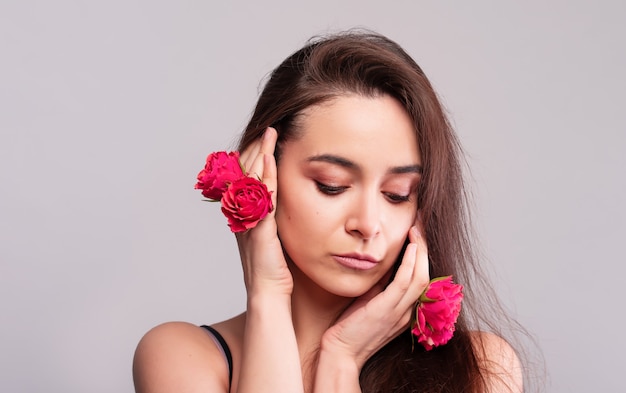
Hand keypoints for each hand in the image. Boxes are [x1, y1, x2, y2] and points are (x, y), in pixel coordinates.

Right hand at [236, 128, 292, 296]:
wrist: (269, 296)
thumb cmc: (275, 271)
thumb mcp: (274, 239)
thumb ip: (273, 220)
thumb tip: (281, 205)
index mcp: (246, 215)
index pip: (245, 178)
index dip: (253, 156)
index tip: (266, 137)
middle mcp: (243, 215)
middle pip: (244, 173)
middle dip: (255, 148)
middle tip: (268, 127)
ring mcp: (249, 221)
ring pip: (249, 180)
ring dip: (259, 153)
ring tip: (270, 133)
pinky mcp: (259, 230)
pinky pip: (261, 197)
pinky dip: (264, 176)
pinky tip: (269, 158)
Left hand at [319, 224, 429, 368]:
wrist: (340, 353)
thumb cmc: (351, 327)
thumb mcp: (370, 302)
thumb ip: (381, 285)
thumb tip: (384, 262)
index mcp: (405, 311)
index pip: (421, 279)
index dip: (422, 255)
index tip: (417, 234)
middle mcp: (407, 312)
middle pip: (426, 275)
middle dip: (425, 248)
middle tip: (421, 225)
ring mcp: (399, 312)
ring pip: (421, 277)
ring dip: (421, 250)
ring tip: (417, 229)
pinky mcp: (387, 310)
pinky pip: (405, 282)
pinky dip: (410, 262)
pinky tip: (410, 246)